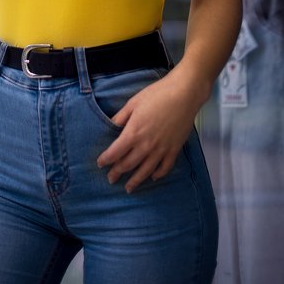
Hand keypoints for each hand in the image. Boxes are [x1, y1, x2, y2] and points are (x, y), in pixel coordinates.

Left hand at [96, 71, 199, 192]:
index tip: (100, 164)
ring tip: (128, 188)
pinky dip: (158, 174)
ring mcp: (161, 149)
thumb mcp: (133, 103)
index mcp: (133, 132)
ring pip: (145, 170)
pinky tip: (153, 177)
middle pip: (128, 164)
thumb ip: (121, 117)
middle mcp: (146, 145)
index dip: (106, 160)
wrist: (184, 94)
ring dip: (136, 180)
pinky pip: (165, 167)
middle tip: (110, 178)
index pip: (115, 152)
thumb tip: (110, 126)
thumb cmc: (156, 95)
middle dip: (117, 172)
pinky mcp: (174, 149)